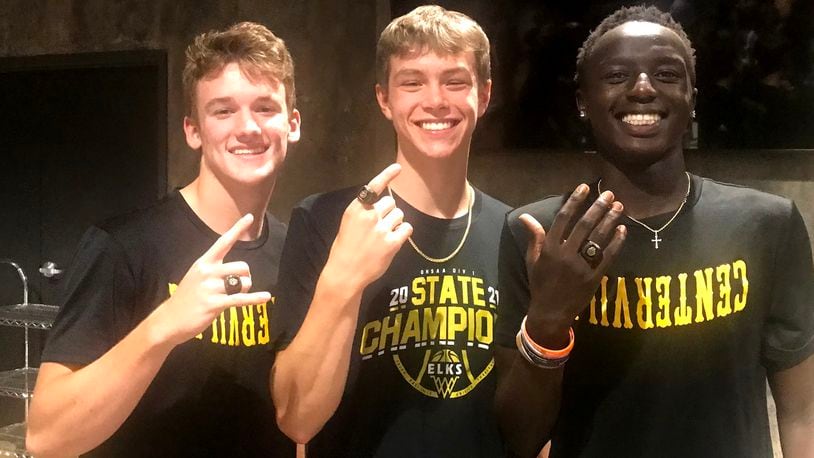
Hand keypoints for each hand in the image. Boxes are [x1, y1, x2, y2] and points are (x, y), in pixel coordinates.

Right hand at [151, 214, 271, 345]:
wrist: (170, 320)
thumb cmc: (187, 298)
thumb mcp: (197, 276)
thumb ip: (215, 270)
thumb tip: (239, 272)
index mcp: (204, 262)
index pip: (223, 242)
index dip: (237, 229)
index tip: (250, 217)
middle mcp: (207, 272)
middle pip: (242, 266)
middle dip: (246, 276)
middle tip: (239, 286)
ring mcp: (210, 288)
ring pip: (243, 283)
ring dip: (245, 289)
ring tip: (235, 296)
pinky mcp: (214, 304)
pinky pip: (240, 299)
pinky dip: (255, 298)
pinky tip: (266, 297)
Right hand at [325, 163, 412, 290]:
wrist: (345, 272)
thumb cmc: (345, 248)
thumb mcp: (349, 223)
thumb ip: (364, 212)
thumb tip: (384, 204)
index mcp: (356, 209)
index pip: (374, 187)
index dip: (387, 175)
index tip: (397, 168)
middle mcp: (369, 216)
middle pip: (391, 203)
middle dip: (389, 212)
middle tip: (380, 226)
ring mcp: (381, 229)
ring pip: (400, 215)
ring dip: (396, 223)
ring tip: (384, 235)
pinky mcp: (392, 243)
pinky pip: (407, 229)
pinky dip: (403, 233)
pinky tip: (393, 240)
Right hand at [521, 185, 625, 346]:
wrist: (550, 312)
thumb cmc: (541, 284)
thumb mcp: (533, 260)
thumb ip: (534, 237)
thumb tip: (525, 216)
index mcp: (549, 248)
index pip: (563, 218)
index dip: (575, 201)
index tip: (585, 187)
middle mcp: (565, 254)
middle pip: (584, 225)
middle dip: (598, 207)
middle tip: (610, 194)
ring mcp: (580, 267)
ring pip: (598, 238)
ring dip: (610, 221)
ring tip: (619, 207)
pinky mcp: (593, 277)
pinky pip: (608, 257)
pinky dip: (616, 243)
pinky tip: (623, 230)